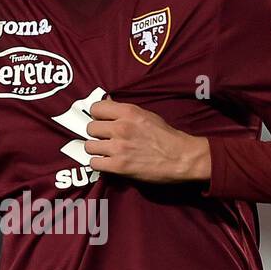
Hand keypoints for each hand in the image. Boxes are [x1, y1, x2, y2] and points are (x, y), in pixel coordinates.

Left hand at [85, 97, 211, 183]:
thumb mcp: (146, 115)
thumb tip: (106, 103)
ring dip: (96, 150)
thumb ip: (124, 111)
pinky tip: (108, 163)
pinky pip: (94, 163)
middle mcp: (121, 127)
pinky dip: (99, 164)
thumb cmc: (166, 136)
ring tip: (106, 153)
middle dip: (96, 134)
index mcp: (128, 112)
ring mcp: (118, 147)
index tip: (102, 122)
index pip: (96, 108)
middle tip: (105, 140)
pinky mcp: (119, 166)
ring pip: (89, 146)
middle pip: (90, 128)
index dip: (97, 116)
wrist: (181, 158)